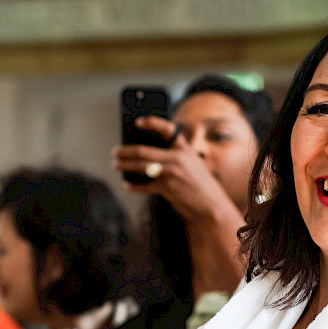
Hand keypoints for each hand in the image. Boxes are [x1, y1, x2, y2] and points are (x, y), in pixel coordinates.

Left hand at [112, 116, 243, 224]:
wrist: (212, 206)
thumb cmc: (201, 186)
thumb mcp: (193, 165)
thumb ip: (175, 158)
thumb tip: (149, 157)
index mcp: (185, 150)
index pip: (167, 129)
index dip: (151, 122)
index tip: (138, 121)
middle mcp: (177, 158)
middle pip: (143, 150)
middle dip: (125, 151)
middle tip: (115, 152)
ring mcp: (171, 173)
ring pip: (140, 166)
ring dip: (124, 165)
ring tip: (116, 165)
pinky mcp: (166, 188)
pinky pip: (145, 186)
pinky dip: (134, 186)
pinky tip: (127, 185)